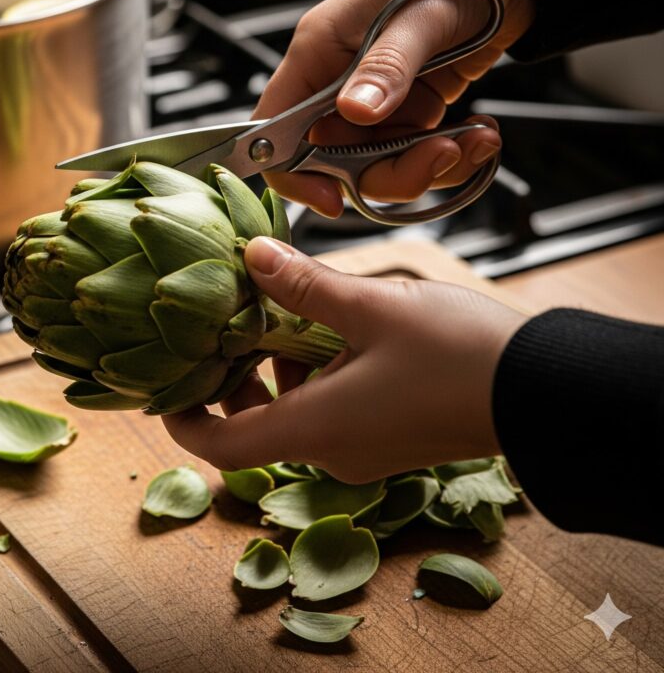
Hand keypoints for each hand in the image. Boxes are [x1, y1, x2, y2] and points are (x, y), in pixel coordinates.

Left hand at [162, 237, 527, 480]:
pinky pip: (328, 407)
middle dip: (234, 370)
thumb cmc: (459, 354)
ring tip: (281, 300)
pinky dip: (313, 368)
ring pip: (292, 408)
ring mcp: (361, 447)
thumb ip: (304, 284)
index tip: (160, 383)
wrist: (544, 388)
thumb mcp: (371, 306)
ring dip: (279, 360)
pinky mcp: (385, 433)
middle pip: (254, 422)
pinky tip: (327, 319)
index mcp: (316, 430)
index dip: (181, 418)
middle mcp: (332, 451)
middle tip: (226, 314)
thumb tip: (250, 256)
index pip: (221, 446)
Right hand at [258, 0, 535, 215]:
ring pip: (377, 164)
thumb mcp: (422, 13)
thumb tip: (354, 112)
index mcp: (319, 49)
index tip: (331, 199)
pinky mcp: (410, 105)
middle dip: (387, 172)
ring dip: (426, 165)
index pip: (275, 126)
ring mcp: (375, 96)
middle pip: (333, 159)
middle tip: (440, 156)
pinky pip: (413, 152)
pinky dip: (448, 155)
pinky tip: (479, 133)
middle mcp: (338, 78)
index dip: (292, 171)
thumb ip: (387, 65)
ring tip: (474, 140)